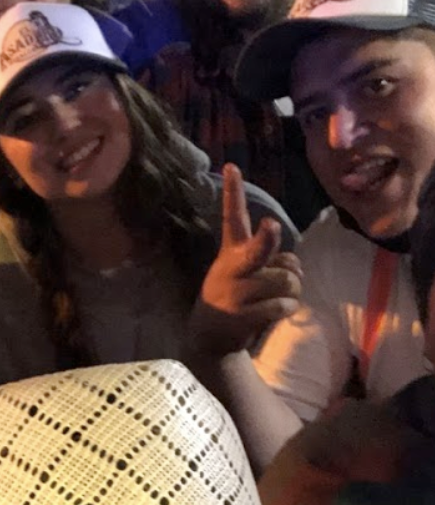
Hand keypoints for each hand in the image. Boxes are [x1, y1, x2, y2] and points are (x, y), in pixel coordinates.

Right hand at [189, 164, 302, 357]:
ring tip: (277, 296)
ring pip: (288, 280)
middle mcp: (232, 269)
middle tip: (271, 226)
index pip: (232, 218)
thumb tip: (295, 267)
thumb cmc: (235, 296)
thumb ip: (268, 260)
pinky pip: (285, 305)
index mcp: (231, 253)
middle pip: (259, 248)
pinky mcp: (244, 316)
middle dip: (267, 238)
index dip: (233, 192)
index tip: (232, 167)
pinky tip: (273, 313)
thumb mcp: (241, 272)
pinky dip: (287, 309)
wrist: (210, 337)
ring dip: (293, 289)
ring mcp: (238, 293)